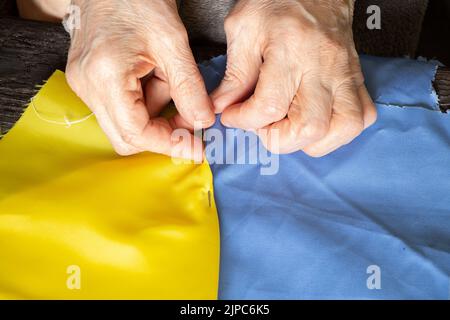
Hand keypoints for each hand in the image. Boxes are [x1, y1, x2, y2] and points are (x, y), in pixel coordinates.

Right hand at [66, 0, 214, 158]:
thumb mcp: (173, 43)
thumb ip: (189, 87)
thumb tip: (203, 122)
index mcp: (105, 76)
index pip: (136, 133)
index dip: (170, 144)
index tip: (196, 147)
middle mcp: (88, 86)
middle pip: (126, 136)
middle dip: (162, 132)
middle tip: (190, 117)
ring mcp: (85, 84)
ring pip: (126, 122)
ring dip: (156, 110)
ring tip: (167, 75)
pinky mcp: (90, 81)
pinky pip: (121, 106)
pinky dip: (146, 99)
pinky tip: (154, 74)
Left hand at [211, 0, 376, 155]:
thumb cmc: (277, 3)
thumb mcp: (243, 29)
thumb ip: (234, 73)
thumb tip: (222, 107)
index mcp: (289, 50)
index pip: (268, 106)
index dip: (243, 120)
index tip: (233, 115)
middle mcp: (322, 66)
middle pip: (310, 127)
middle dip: (278, 139)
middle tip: (262, 124)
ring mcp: (345, 74)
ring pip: (343, 128)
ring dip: (311, 141)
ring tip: (290, 127)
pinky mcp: (356, 79)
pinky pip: (362, 118)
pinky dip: (338, 132)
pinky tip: (317, 120)